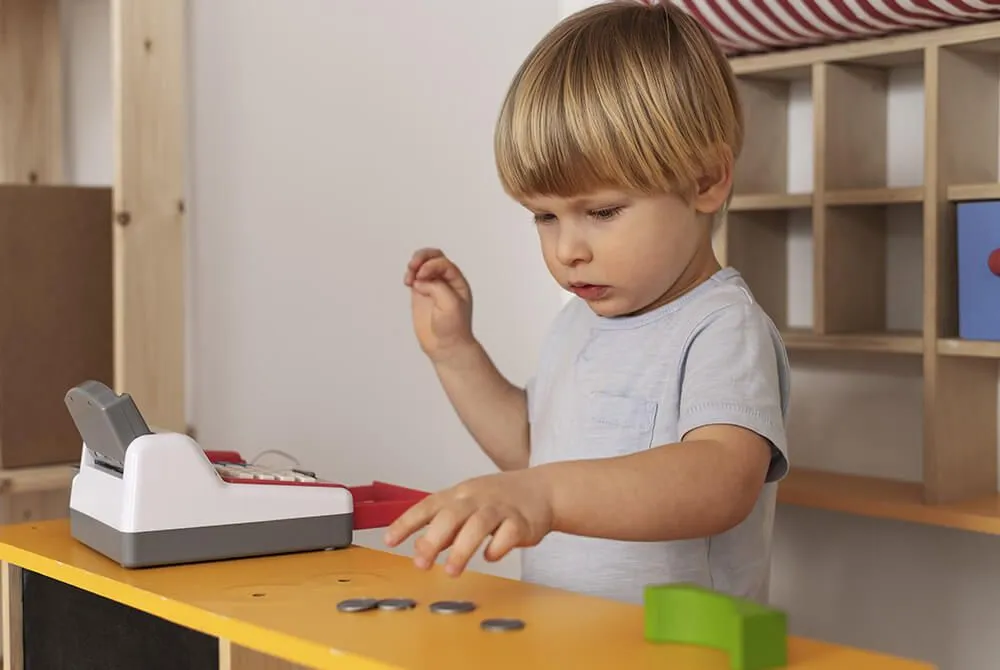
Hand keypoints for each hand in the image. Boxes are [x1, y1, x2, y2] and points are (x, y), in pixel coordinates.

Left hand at [383, 469, 553, 575]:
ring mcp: (500, 508)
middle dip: (433, 540)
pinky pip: (508, 534)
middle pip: (451, 515)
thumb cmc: (499, 500)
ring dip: (462, 549)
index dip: (407, 522)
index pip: (427, 506)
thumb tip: (417, 546)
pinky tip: (490, 556)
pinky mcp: (522, 521)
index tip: (389, 540)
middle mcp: (477, 498)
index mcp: (459, 494)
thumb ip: (443, 526)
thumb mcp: (467, 506)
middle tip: (421, 563)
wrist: (543, 490)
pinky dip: (497, 547)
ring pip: (478, 525)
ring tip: (452, 571)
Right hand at [404, 248, 474, 362]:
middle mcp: (445, 282)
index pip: (443, 263)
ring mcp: (432, 287)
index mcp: (457, 282)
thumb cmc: (454, 328)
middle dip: (422, 257)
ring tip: (409, 276)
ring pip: (422, 265)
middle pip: (434, 257)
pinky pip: (414, 278)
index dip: (431, 265)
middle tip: (413, 265)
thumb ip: (437, 288)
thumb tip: (420, 282)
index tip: (423, 276)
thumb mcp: (451, 304)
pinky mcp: (420, 295)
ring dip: (414, 265)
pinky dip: (409, 275)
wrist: (446, 347)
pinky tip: (407, 281)